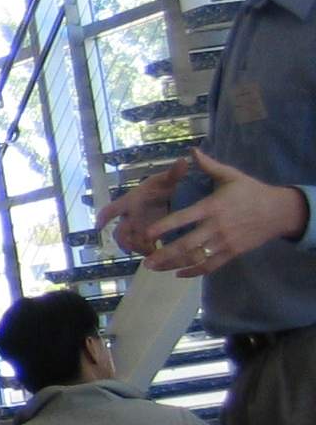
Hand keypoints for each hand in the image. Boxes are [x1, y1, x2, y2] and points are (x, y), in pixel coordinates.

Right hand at [98, 154, 192, 254]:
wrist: (176, 195)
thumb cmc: (165, 186)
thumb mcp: (169, 179)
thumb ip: (175, 173)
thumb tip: (184, 160)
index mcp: (132, 201)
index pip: (113, 209)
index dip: (104, 217)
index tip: (98, 226)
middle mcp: (130, 216)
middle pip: (119, 232)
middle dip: (127, 241)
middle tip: (141, 246)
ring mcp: (138, 227)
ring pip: (129, 242)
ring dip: (138, 248)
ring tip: (153, 252)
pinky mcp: (148, 235)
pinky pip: (143, 247)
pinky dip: (149, 252)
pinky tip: (161, 255)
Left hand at [143, 150, 309, 276]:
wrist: (279, 211)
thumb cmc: (251, 191)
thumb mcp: (231, 176)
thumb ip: (209, 166)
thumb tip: (191, 151)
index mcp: (212, 207)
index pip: (183, 218)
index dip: (164, 226)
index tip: (146, 233)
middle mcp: (216, 227)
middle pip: (187, 244)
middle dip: (165, 254)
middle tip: (146, 262)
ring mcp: (225, 242)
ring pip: (196, 258)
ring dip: (174, 265)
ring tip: (155, 268)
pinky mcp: (232, 253)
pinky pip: (211, 266)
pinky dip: (195, 272)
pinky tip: (179, 274)